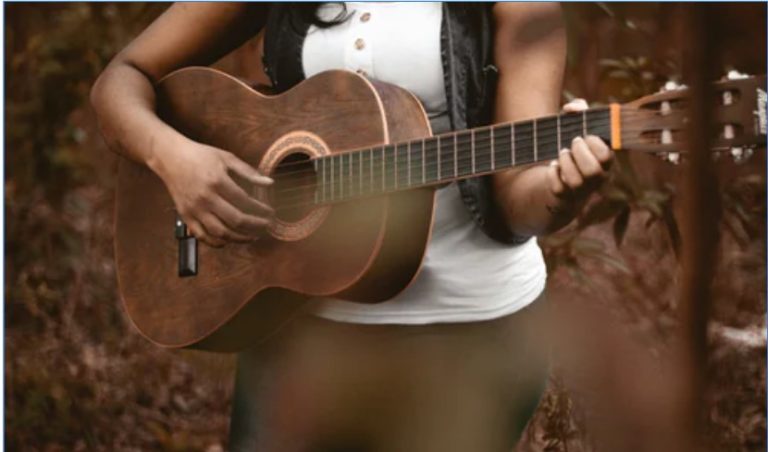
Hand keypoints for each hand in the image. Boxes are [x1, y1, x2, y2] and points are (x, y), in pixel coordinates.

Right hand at [155, 138, 273, 246]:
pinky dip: (216, 242)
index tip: (271, 213)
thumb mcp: (226, 157)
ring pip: (220, 232)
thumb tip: (269, 183)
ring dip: (239, 238)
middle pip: (235, 220)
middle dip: (255, 226)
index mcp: (217, 181)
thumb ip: (248, 171)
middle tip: (266, 226)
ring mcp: (194, 209)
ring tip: (252, 236)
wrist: (170, 157)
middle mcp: (205, 198)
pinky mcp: (185, 216)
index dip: (260, 209)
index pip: (245, 201)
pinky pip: (202, 236)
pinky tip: (228, 241)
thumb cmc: (200, 155)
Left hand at [545, 99, 612, 213]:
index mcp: (606, 161)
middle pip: (593, 171)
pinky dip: (553, 174)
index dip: (594, 144)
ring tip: (563, 153)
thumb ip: (579, 111)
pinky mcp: (565, 196)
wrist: (565, 178)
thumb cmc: (576, 148)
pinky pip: (558, 189)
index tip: (585, 135)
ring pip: (575, 181)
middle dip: (580, 153)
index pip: (606, 156)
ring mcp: (582, 189)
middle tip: (572, 143)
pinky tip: (554, 166)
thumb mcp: (579, 127)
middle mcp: (597, 178)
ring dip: (566, 163)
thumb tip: (573, 108)